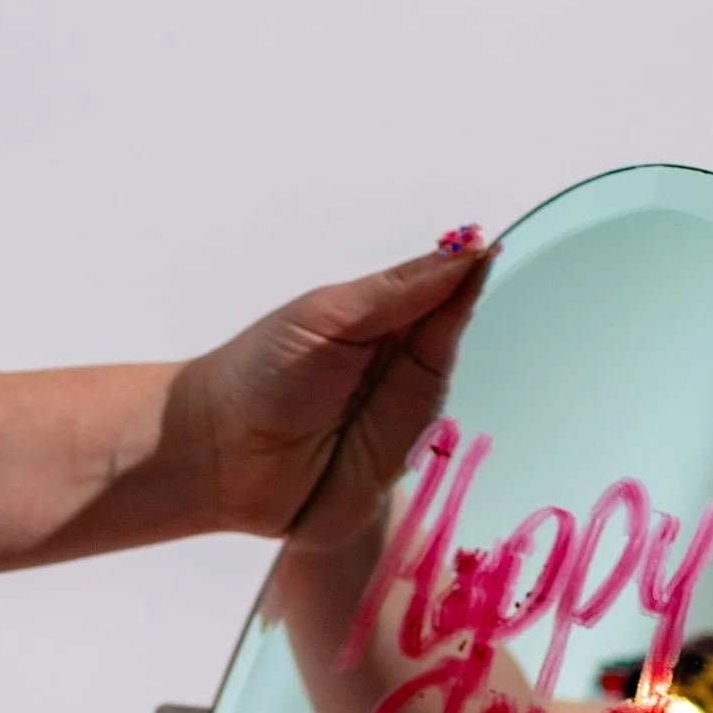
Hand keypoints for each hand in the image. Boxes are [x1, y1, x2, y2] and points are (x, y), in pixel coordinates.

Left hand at [174, 242, 492, 551]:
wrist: (220, 456)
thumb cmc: (258, 377)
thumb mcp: (331, 317)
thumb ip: (399, 290)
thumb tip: (464, 252)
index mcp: (380, 316)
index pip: (440, 286)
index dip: (468, 269)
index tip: (493, 247)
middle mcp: (396, 363)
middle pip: (454, 332)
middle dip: (472, 308)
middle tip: (487, 273)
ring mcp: (401, 416)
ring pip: (447, 385)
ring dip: (451, 363)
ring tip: (455, 335)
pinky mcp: (398, 464)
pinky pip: (432, 441)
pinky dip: (439, 421)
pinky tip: (429, 397)